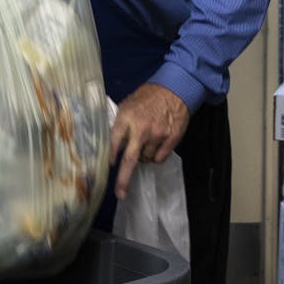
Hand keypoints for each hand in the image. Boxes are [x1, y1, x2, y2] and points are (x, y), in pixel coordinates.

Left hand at [110, 83, 189, 199]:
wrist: (174, 89)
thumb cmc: (148, 97)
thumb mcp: (128, 104)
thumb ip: (119, 123)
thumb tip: (109, 142)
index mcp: (126, 118)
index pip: (114, 142)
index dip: (110, 156)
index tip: (108, 165)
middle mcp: (141, 129)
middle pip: (130, 160)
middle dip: (123, 179)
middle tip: (120, 194)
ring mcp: (157, 136)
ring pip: (146, 159)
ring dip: (144, 156)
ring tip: (147, 141)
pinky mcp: (171, 139)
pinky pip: (159, 159)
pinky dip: (156, 156)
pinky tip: (156, 144)